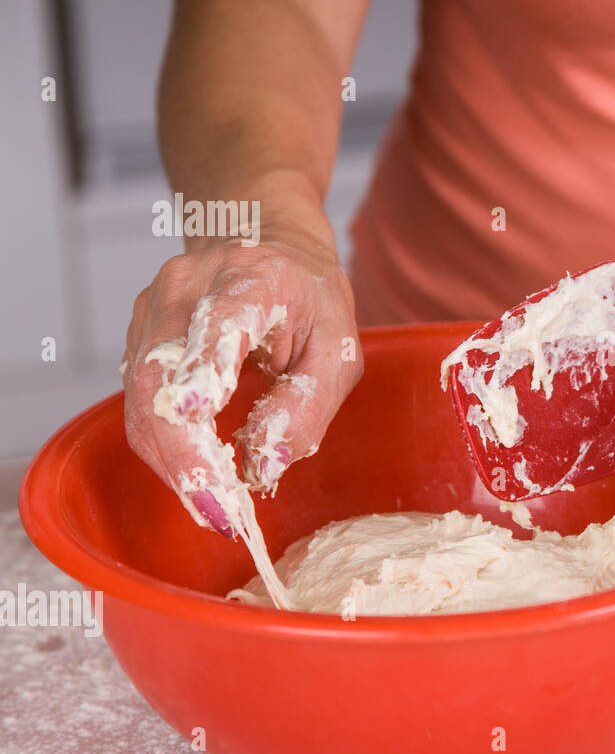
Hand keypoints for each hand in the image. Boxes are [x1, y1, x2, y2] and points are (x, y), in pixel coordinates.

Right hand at [122, 231, 361, 535]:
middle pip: (162, 377)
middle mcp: (186, 288)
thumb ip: (307, 404)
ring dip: (173, 461)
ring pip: (141, 399)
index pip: (219, 321)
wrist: (264, 243)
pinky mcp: (137, 337)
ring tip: (216, 505)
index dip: (203, 366)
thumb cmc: (309, 297)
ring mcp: (151, 310)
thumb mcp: (338, 347)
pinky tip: (199, 474)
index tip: (197, 410)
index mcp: (250, 277)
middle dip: (184, 455)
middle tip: (220, 511)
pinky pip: (142, 404)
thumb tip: (265, 465)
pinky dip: (168, 447)